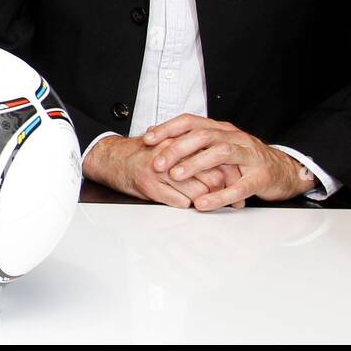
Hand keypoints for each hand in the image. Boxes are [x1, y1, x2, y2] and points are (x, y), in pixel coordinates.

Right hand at [82, 133, 241, 208]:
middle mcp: (172, 155)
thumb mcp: (169, 145)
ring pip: (197, 192)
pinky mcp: (150, 186)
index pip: (214, 159)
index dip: (230, 173)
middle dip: (226, 192)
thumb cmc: (142, 153)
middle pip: (211, 177)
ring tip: (216, 208)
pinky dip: (187, 205)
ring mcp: (160, 172)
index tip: (239, 184)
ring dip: (209, 203)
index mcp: (179, 143)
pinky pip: (178, 201)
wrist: (111, 159)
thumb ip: (192, 150)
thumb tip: (222, 161)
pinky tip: (190, 205)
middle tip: (236, 202)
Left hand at [143, 115, 315, 208]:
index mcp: (221, 129)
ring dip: (195, 164)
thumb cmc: (244, 159)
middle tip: (157, 163)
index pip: (190, 121)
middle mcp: (234, 138)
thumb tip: (154, 134)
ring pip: (221, 154)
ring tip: (176, 176)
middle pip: (203, 136)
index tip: (148, 139)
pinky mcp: (261, 177)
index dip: (168, 128)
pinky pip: (240, 186)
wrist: (283, 170)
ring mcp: (250, 155)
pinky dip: (220, 195)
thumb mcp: (217, 145)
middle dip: (177, 148)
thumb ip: (191, 141)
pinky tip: (203, 203)